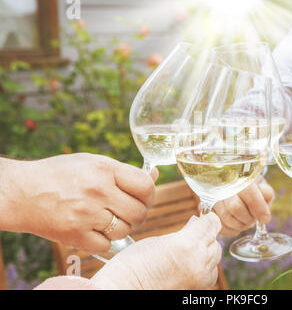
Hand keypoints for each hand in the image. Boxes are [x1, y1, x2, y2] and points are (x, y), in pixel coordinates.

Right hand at [0, 153, 157, 252]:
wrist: (21, 192)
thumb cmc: (61, 174)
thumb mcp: (93, 163)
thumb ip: (124, 172)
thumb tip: (154, 175)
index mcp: (104, 169)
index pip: (146, 187)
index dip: (149, 194)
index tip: (143, 197)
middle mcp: (97, 191)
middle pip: (139, 212)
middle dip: (137, 213)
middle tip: (125, 210)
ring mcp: (86, 214)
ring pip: (125, 230)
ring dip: (120, 227)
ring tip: (105, 218)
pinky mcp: (75, 235)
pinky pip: (106, 245)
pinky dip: (103, 240)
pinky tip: (92, 228)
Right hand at [91, 212, 222, 289]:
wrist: (124, 289)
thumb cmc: (133, 264)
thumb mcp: (159, 240)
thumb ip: (182, 232)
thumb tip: (196, 223)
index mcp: (188, 244)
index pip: (212, 223)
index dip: (206, 218)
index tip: (201, 217)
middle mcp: (199, 261)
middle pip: (215, 240)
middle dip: (206, 235)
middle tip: (191, 234)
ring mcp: (199, 278)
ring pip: (215, 257)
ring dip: (206, 251)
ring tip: (188, 251)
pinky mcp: (197, 289)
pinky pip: (210, 273)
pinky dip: (205, 267)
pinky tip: (190, 265)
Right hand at [213, 178, 274, 236]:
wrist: (235, 189)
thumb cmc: (253, 190)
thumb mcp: (263, 188)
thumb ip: (266, 195)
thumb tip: (264, 216)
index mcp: (238, 175)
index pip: (248, 192)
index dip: (258, 207)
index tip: (265, 218)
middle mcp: (221, 184)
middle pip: (235, 207)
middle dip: (248, 217)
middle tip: (252, 217)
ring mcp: (211, 197)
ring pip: (227, 218)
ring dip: (240, 224)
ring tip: (244, 219)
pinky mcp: (206, 210)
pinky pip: (220, 226)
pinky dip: (232, 229)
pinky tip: (236, 222)